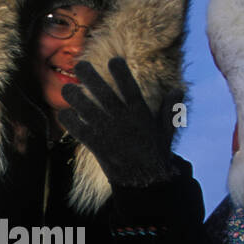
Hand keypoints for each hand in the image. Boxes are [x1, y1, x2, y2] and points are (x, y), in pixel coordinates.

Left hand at [60, 57, 180, 187]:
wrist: (145, 183)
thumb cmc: (155, 155)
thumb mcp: (166, 131)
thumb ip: (169, 110)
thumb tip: (179, 90)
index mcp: (139, 113)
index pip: (129, 86)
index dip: (120, 71)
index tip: (114, 60)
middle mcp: (121, 119)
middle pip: (102, 91)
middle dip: (89, 75)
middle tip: (80, 65)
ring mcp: (107, 132)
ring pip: (86, 107)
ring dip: (74, 96)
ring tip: (67, 89)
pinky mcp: (96, 145)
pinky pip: (78, 129)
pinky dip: (69, 120)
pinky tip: (64, 114)